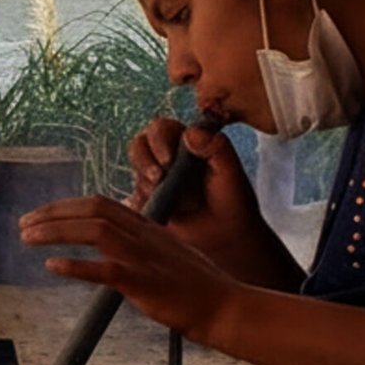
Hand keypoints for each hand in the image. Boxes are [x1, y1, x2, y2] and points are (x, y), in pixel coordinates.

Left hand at [19, 194, 243, 344]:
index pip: (100, 204)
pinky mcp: (146, 283)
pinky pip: (108, 270)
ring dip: (56, 231)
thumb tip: (109, 250)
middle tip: (23, 224)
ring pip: (96, 231)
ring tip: (27, 237)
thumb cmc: (197, 287)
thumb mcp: (165, 255)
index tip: (40, 215)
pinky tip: (53, 266)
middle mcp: (144, 236)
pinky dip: (77, 266)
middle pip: (93, 209)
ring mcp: (145, 258)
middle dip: (53, 213)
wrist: (227, 308)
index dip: (66, 206)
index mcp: (147, 227)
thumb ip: (138, 246)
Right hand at [127, 119, 295, 287]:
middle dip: (145, 161)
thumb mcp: (230, 171)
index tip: (169, 160)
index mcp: (185, 142)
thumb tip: (190, 132)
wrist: (226, 236)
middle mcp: (165, 157)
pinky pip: (132, 199)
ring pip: (135, 173)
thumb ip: (216, 146)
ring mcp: (153, 179)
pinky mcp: (145, 202)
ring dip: (148, 186)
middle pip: (138, 146)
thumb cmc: (232, 200)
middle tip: (158, 179)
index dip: (158, 141)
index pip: (160, 128)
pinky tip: (161, 212)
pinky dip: (143, 204)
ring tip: (172, 202)